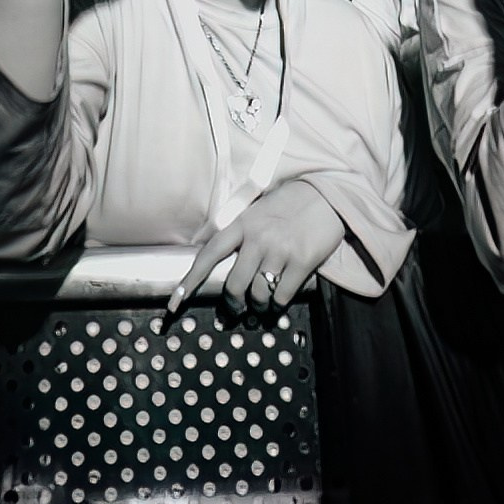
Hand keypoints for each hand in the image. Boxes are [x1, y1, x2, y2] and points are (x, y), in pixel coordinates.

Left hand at [167, 179, 346, 315]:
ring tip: (262, 304)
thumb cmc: (291, 203)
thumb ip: (241, 232)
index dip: (189, 282)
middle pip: (233, 286)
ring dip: (258, 306)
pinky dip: (277, 305)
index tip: (174, 304)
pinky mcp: (302, 261)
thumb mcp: (258, 210)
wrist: (328, 194)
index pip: (208, 255)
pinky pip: (282, 296)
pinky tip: (279, 302)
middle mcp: (257, 237)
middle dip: (233, 304)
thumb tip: (222, 262)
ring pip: (258, 294)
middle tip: (237, 310)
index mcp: (242, 223)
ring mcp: (280, 250)